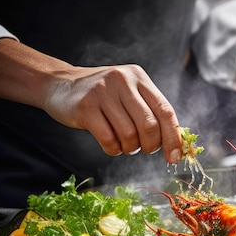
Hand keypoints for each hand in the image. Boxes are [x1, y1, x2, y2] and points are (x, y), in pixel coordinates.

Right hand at [45, 64, 182, 162]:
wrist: (59, 83)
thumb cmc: (102, 95)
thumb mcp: (129, 93)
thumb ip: (150, 111)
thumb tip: (176, 143)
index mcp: (139, 77)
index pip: (165, 110)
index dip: (173, 137)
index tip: (175, 157)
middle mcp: (123, 80)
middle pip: (149, 125)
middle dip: (150, 145)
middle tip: (143, 148)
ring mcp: (103, 92)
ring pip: (129, 134)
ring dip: (130, 148)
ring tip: (124, 144)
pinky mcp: (85, 106)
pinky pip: (108, 139)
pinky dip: (113, 149)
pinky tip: (111, 145)